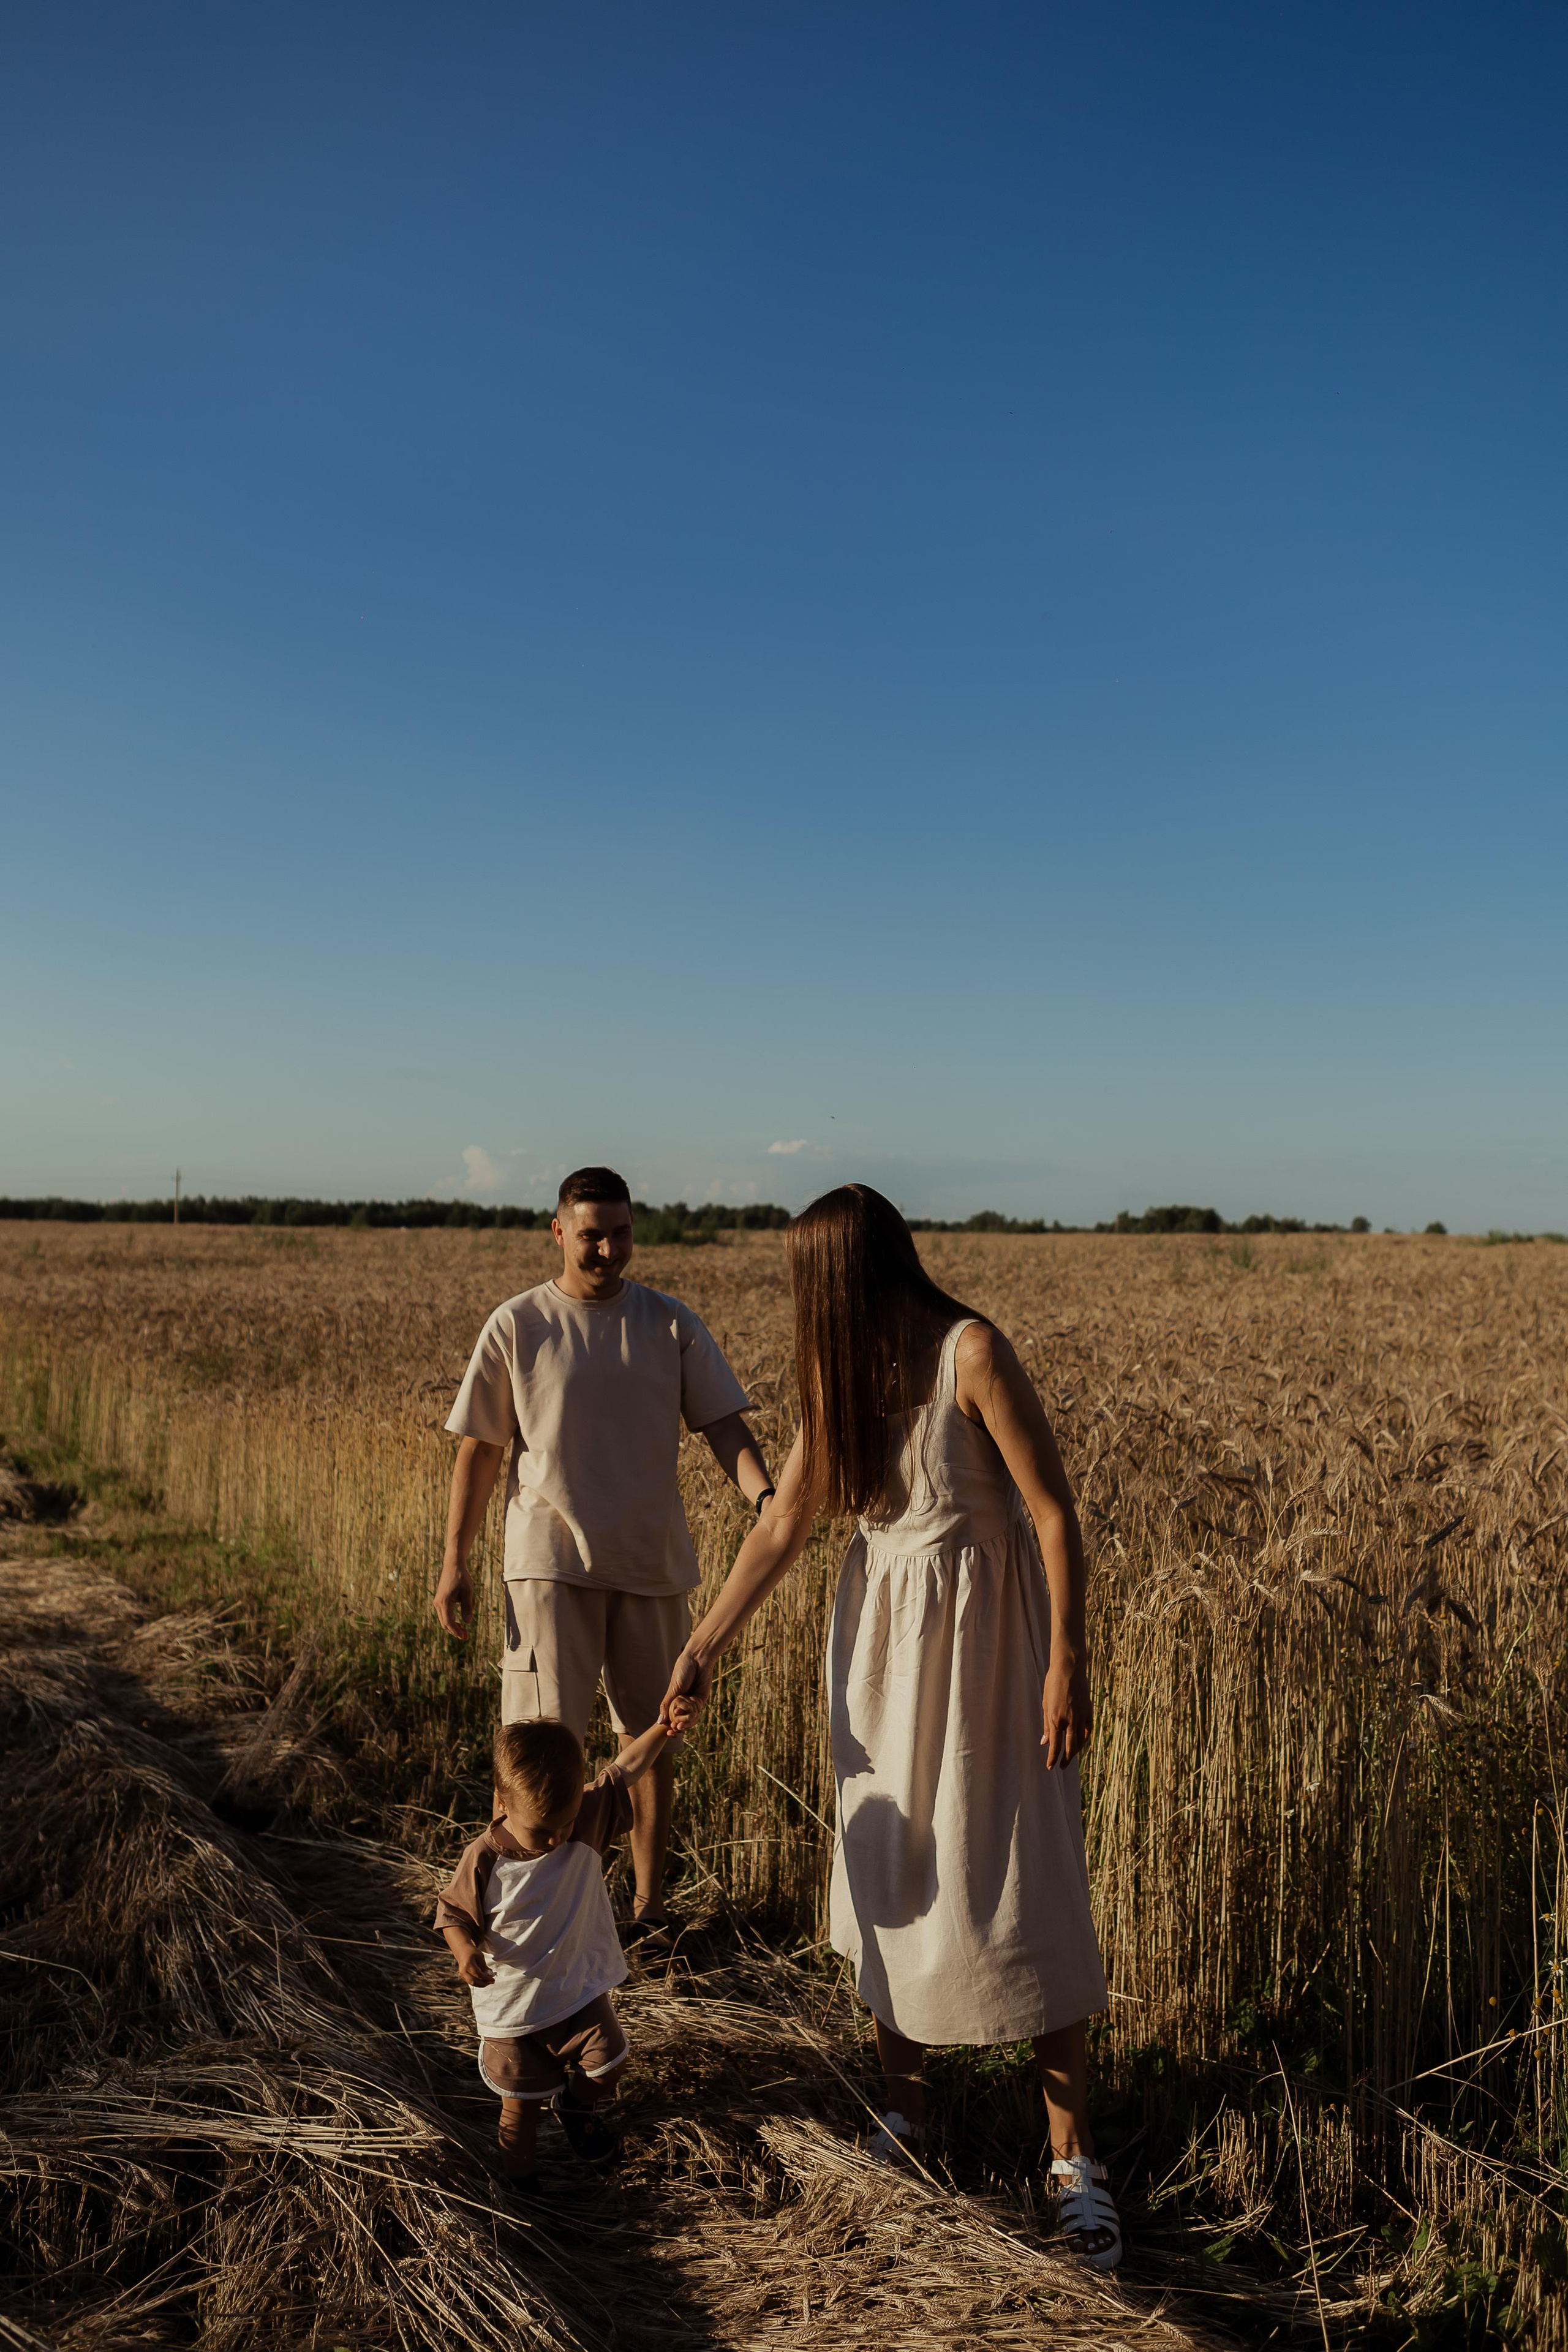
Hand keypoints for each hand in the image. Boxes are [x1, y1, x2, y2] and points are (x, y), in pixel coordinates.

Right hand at [434, 1560, 473, 1639]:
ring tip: (464, 1632)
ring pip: (443, 1619)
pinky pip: (443, 1614)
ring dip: (453, 1627)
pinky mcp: (439, 1600)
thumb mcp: (468, 1592)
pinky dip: (450, 1620)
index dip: (456, 1631)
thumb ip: (468, 1607)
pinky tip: (459, 1622)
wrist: (453, 1565)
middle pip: (445, 1623)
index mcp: (444, 1602)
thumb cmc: (462, 1577)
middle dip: (455, 1631)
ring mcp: (437, 1602)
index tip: (465, 1636)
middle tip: (466, 1637)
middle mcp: (438, 1603)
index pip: (449, 1622)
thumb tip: (468, 1623)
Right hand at [457, 1945, 493, 1986]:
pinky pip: (471, 1982)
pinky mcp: (463, 1976)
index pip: (477, 1974)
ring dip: (481, 1984)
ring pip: (472, 1983)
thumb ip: (484, 1966)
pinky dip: (478, 1982)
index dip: (485, 1978)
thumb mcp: (480, 1956)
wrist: (462, 1950)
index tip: (493, 1978)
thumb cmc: (472, 1952)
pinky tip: (484, 1980)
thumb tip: (490, 1975)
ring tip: (489, 1981)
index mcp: (468, 1964)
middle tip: (492, 1981)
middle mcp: (463, 1971)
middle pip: (473, 1981)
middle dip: (484, 1984)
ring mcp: (462, 1974)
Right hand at [658, 1646, 712, 1729]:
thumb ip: (666, 1705)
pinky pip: (697, 1712)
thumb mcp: (672, 1689)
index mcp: (674, 1701)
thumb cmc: (682, 1671)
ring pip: (690, 1719)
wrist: (697, 1660)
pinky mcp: (701, 1700)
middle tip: (673, 1730)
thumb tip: (659, 1722)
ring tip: (678, 1726)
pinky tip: (684, 1715)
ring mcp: (693, 1702)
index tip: (667, 1732)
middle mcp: (684, 1703)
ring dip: (685, 1724)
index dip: (670, 1726)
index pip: (672, 1718)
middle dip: (678, 1727)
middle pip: (681, 1721)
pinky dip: (691, 1716)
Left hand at [1041, 1652, 1091, 1767]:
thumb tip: (1044, 1742)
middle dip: (1065, 1759)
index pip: (1055, 1745)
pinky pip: (1088, 1730)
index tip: (1050, 1767)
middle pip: (1070, 1747)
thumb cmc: (1053, 1684)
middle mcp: (1069, 1720)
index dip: (1052, 1758)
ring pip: (1081, 1741)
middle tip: (1062, 1767)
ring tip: (1070, 1757)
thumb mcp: (1045, 1703)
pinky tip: (1081, 1743)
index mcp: (1055, 1719)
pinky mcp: (1089, 1711)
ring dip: (1076, 1752)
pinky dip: (1085, 1739)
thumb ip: (1046, 1724)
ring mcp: (1081, 1716)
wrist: (1070, 1668)